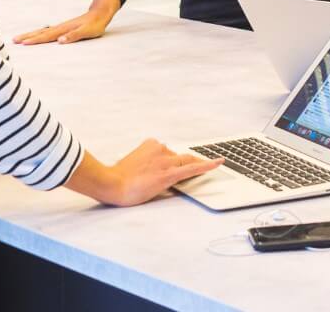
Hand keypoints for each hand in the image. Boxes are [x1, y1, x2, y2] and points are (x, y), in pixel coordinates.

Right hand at [15, 0, 119, 45]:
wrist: (100, 13)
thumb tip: (60, 41)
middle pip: (40, 32)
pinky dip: (39, 34)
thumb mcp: (87, 31)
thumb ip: (74, 36)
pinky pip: (48, 32)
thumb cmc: (95, 24)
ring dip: (31, 35)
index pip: (46, 36)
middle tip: (14, 40)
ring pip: (42, 31)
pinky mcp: (63, 28)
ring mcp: (61, 27)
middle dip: (27, 36)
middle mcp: (60, 27)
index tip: (24, 44)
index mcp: (64, 29)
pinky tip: (37, 36)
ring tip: (21, 38)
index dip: (35, 40)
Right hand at [66, 140, 222, 206]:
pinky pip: (192, 169)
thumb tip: (154, 171)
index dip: (175, 162)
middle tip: (195, 172)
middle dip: (190, 164)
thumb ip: (147, 162)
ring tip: (205, 170)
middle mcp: (160, 149)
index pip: (170, 153)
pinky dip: (207, 166)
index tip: (180, 165)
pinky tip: (218, 163)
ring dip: (197, 167)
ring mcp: (165, 161)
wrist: (111, 184)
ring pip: (187, 162)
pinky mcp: (168, 174)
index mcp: (151, 144)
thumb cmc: (118, 178)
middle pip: (181, 157)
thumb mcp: (133, 163)